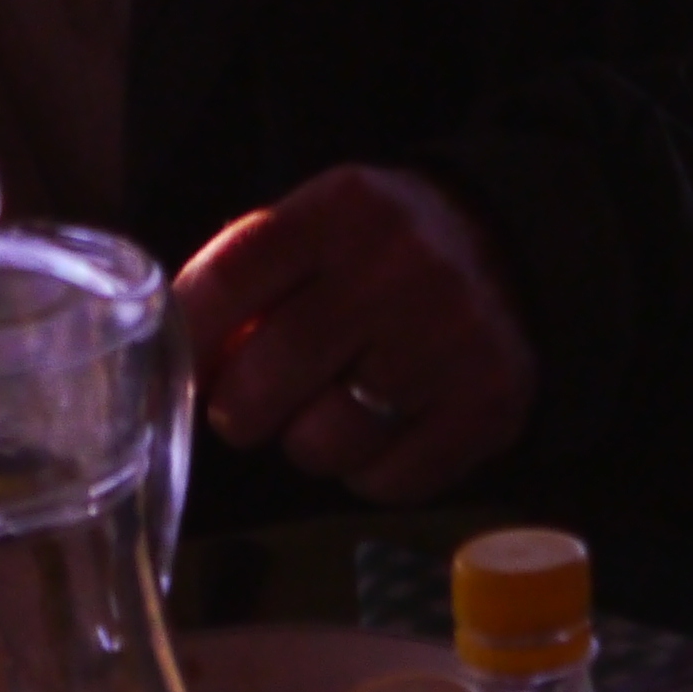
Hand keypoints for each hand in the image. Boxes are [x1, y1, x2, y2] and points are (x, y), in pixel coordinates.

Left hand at [176, 167, 538, 505]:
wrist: (511, 249)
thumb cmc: (378, 252)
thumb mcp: (314, 232)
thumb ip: (245, 286)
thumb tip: (181, 373)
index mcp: (342, 209)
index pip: (225, 284)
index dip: (189, 343)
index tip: (190, 369)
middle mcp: (399, 267)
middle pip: (263, 380)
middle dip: (242, 408)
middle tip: (257, 402)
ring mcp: (451, 338)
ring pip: (321, 444)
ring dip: (311, 442)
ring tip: (334, 410)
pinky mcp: (490, 403)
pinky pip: (385, 482)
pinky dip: (372, 471)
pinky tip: (389, 427)